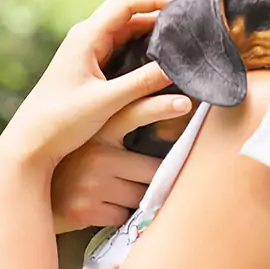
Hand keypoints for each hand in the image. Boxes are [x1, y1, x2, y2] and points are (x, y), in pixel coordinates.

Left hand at [0, 0, 184, 175]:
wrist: (31, 146)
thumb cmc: (60, 122)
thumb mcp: (107, 101)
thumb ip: (144, 82)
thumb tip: (180, 66)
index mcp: (87, 35)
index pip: (126, 0)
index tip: (185, 7)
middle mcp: (90, 35)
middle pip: (132, 8)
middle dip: (162, 9)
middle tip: (192, 20)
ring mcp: (93, 48)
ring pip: (132, 26)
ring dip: (157, 28)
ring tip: (185, 36)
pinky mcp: (97, 63)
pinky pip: (129, 43)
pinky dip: (149, 44)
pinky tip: (167, 55)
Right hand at [52, 92, 191, 232]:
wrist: (36, 187)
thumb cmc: (77, 157)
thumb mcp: (97, 133)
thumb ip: (126, 123)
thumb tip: (171, 114)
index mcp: (102, 129)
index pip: (137, 113)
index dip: (161, 106)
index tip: (185, 102)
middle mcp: (97, 154)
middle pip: (152, 170)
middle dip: (148, 176)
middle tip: (130, 173)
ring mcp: (91, 183)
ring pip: (140, 195)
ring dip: (132, 196)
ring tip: (111, 186)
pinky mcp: (85, 209)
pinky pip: (122, 214)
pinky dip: (116, 212)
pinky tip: (99, 202)